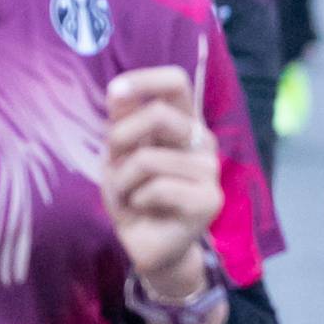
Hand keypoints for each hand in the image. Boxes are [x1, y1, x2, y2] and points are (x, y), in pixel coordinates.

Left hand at [99, 66, 221, 289]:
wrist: (146, 244)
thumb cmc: (133, 195)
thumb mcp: (118, 155)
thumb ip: (122, 122)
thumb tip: (117, 90)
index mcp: (182, 122)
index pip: (176, 82)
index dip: (144, 80)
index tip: (115, 92)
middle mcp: (201, 140)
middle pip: (158, 115)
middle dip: (121, 137)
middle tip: (113, 161)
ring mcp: (210, 170)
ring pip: (148, 158)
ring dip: (123, 180)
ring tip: (130, 195)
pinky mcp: (209, 200)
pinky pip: (156, 188)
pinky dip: (136, 200)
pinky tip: (144, 210)